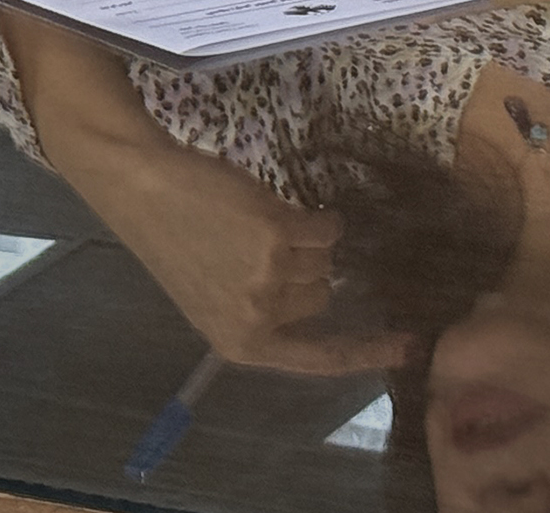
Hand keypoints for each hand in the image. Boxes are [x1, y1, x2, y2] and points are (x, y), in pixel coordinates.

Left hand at [106, 156, 407, 375]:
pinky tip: (280, 207)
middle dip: (303, 270)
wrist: (140, 189)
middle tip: (256, 246)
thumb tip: (321, 299)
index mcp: (242, 345)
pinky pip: (327, 230)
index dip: (367, 355)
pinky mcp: (278, 235)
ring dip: (302, 239)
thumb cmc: (174, 240)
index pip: (320, 360)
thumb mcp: (213, 298)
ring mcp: (271, 278)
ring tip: (251, 224)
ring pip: (324, 261)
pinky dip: (319, 218)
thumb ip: (261, 312)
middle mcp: (260, 319)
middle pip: (322, 297)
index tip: (409, 348)